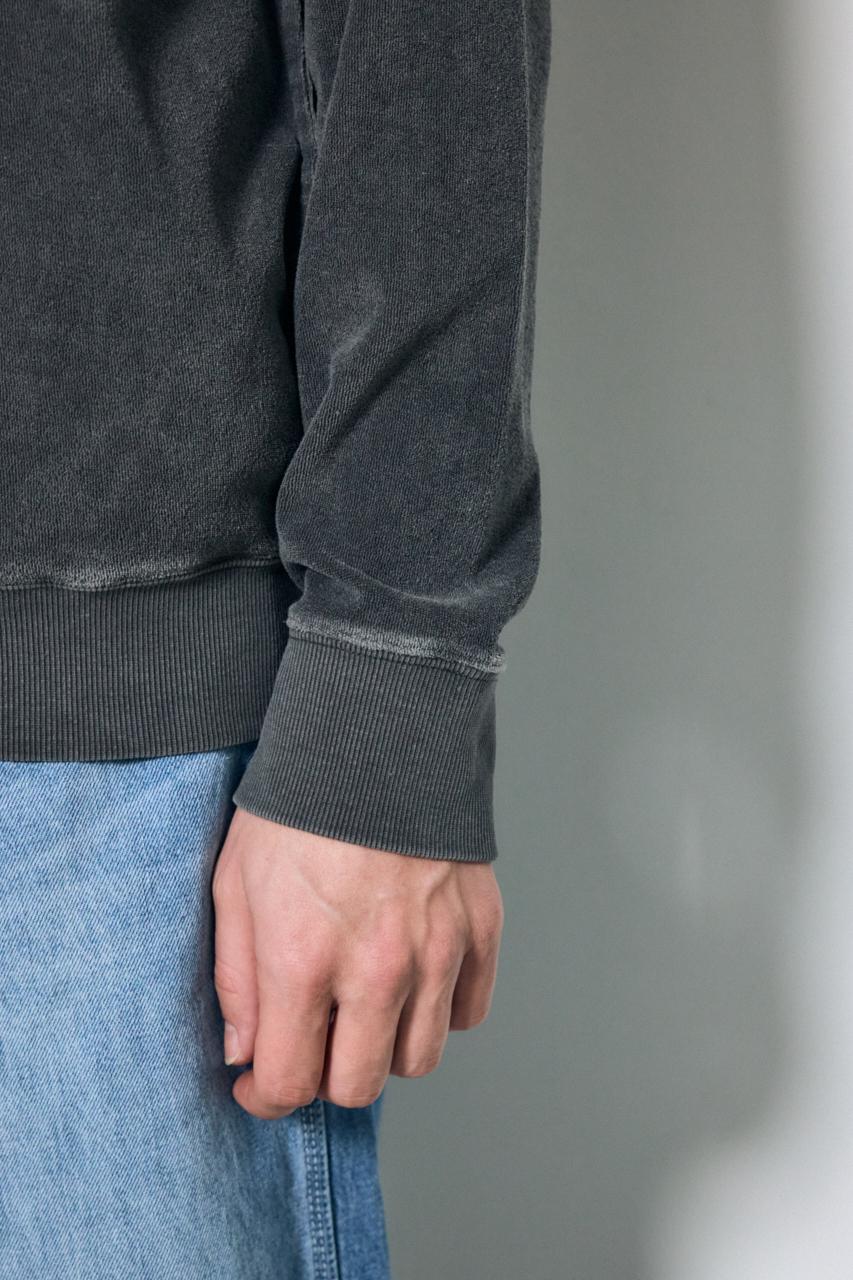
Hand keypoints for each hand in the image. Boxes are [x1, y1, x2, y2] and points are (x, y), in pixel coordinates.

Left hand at [211, 808, 503, 1118]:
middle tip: (314, 1040)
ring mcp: (437, 951)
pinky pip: (469, 1012)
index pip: (290, 1083)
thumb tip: (243, 1051)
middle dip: (326, 1076)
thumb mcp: (235, 884)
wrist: (377, 735)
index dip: (265, 1096)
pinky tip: (413, 978)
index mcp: (304, 960)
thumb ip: (234, 978)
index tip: (260, 1081)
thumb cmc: (297, 805)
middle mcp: (376, 969)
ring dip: (385, 1047)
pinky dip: (441, 1010)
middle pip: (359, 1087)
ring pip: (419, 1059)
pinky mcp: (481, 929)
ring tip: (365, 1005)